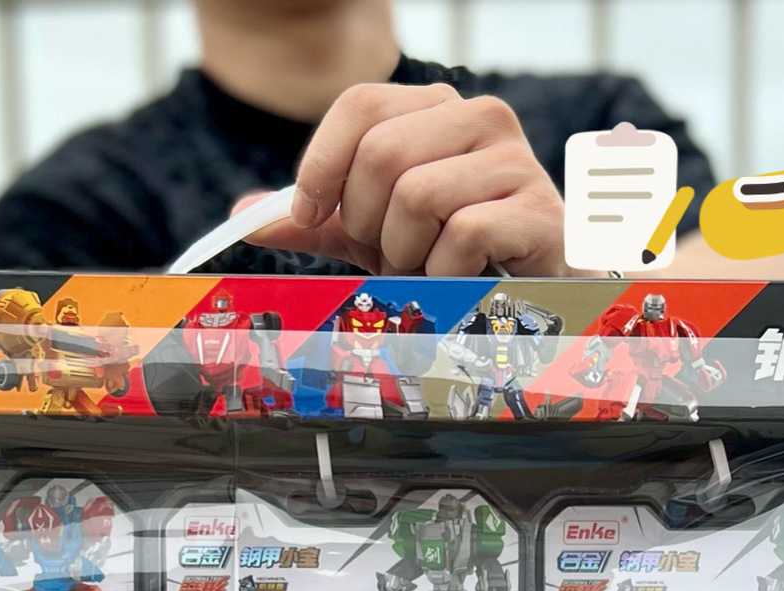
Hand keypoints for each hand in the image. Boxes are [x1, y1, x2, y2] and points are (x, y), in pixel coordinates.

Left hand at [247, 84, 568, 275]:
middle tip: (385, 256)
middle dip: (366, 223)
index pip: (360, 105)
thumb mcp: (376, 232)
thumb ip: (318, 222)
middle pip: (382, 154)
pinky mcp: (539, 209)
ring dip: (405, 254)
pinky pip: (461, 236)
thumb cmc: (451, 257)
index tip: (308, 216)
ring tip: (425, 269)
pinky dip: (445, 274)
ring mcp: (515, 159)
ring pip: (418, 196)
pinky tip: (460, 280)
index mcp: (435, 109)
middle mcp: (479, 118)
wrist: (532, 293)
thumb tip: (244, 219)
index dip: (321, 165)